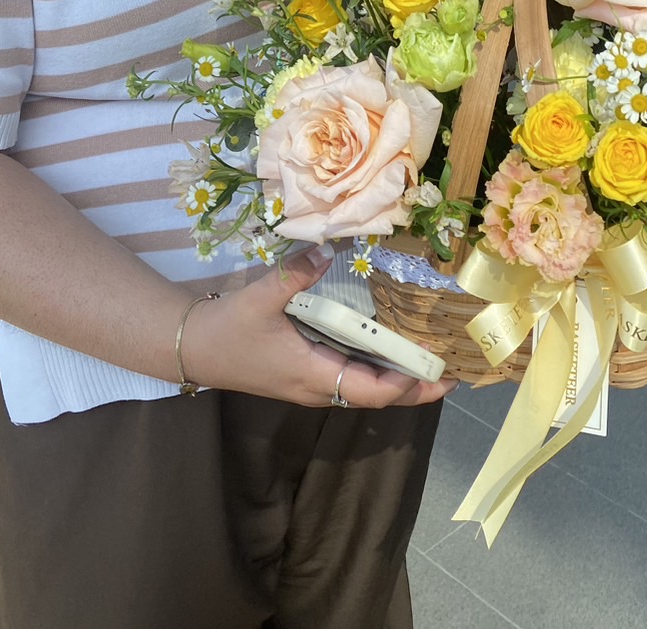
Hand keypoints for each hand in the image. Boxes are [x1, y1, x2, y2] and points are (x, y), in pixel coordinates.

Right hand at [180, 247, 455, 408]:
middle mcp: (319, 388)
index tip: (438, 371)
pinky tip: (390, 347)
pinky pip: (352, 379)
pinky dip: (378, 369)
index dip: (408, 385)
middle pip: (378, 396)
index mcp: (314, 376)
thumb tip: (326, 250)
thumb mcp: (259, 301)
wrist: (194, 349)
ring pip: (366, 390)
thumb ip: (294, 276)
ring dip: (400, 379)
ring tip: (431, 358)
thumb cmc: (229, 331)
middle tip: (452, 371)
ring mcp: (313, 385)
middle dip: (416, 387)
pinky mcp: (306, 375)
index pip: (372, 392)